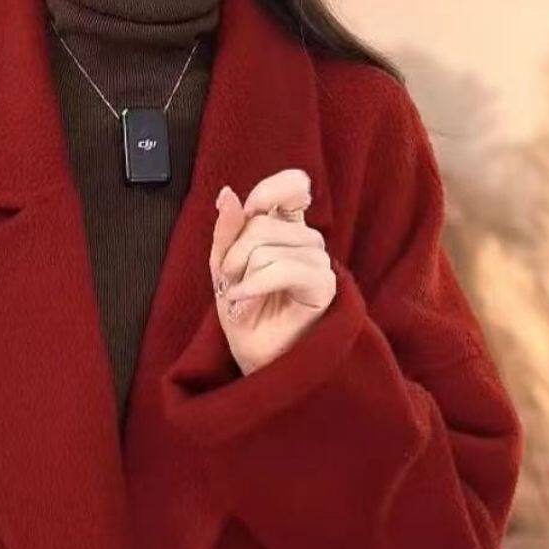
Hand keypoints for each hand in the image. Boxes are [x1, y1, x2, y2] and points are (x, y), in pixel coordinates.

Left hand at [209, 168, 336, 376]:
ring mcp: (319, 262)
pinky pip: (283, 268)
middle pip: (262, 224)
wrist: (257, 362)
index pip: (291, 186)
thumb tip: (228, 194)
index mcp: (288, 230)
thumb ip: (227, 232)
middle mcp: (308, 241)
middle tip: (231, 286)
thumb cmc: (244, 316)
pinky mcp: (324, 286)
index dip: (267, 193)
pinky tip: (243, 303)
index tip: (248, 217)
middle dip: (233, 256)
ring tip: (242, 301)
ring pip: (266, 248)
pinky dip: (254, 286)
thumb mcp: (224, 270)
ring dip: (241, 278)